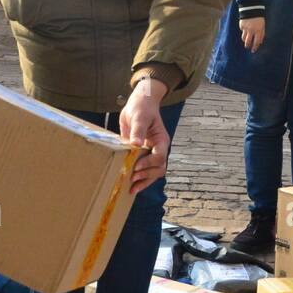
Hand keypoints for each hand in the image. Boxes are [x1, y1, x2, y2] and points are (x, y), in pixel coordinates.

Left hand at [120, 75, 170, 194]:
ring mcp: (151, 153)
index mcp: (161, 140)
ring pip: (154, 173)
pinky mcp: (142, 155)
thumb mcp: (139, 117)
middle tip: (132, 179)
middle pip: (159, 168)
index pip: (160, 157)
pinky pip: (145, 171)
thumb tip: (136, 144)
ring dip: (144, 181)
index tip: (136, 166)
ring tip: (132, 188)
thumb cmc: (142, 108)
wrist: (140, 103)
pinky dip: (140, 180)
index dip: (148, 163)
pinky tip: (131, 186)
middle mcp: (158, 149)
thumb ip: (138, 130)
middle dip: (146, 176)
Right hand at [240, 16, 264, 52]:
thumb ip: (261, 34)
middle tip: (248, 47)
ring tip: (246, 41)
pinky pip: (242, 31)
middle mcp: (251, 30)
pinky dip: (244, 31)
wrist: (251, 9)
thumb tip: (260, 42)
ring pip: (243, 38)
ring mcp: (246, 28)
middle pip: (248, 41)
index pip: (256, 41)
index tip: (253, 50)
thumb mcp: (262, 26)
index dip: (255, 47)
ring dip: (245, 40)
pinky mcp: (241, 26)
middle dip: (248, 45)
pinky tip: (245, 28)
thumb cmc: (259, 18)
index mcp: (258, 30)